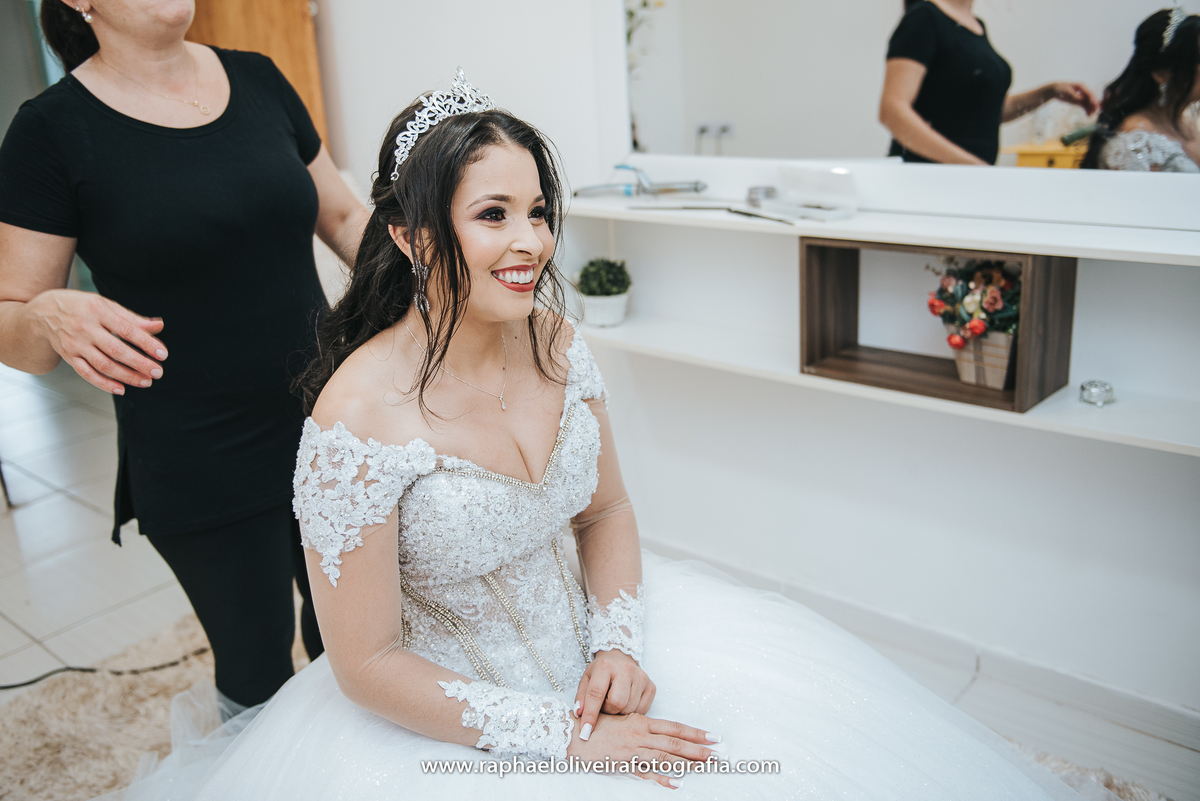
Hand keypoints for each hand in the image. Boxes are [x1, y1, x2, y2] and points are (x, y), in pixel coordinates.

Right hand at [29, 289, 166, 393]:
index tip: (162, 353)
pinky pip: (87, 374)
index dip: (146, 343)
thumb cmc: (81, 307)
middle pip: (116, 350)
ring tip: (146, 381)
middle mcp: (85, 328)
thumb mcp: (106, 305)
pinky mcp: (69, 357)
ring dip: (127, 376)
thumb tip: (158, 326)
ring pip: (103, 365)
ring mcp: (75, 344)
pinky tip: (121, 388)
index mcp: (98, 311)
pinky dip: (104, 384)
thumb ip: (133, 318)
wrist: (44, 312)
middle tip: (157, 371)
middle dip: (139, 363)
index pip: (126, 329)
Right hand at [566, 711, 720, 788]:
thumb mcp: (622, 722)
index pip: (675, 728)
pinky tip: (676, 782)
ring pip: (665, 756)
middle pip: (675, 743)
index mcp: (641, 722)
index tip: (714, 737)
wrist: (571, 733)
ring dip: (687, 762)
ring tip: (705, 766)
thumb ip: (642, 729)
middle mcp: (640, 734)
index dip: (696, 733)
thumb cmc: (596, 726)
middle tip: (718, 754)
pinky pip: (646, 772)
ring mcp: (632, 749)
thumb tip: (662, 737)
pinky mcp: (623, 763)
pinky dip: (662, 777)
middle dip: (699, 749)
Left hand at [574, 650, 654, 738]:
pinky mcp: (651, 686)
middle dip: (609, 710)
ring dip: (620, 712)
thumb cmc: (601, 673)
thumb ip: (581, 698)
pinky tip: (627, 702)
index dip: (590, 714)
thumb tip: (579, 714)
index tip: (585, 731)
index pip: (596, 693)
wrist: (620, 660)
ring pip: (629, 709)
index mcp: (605, 666)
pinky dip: (632, 712)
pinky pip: (642, 711)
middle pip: (617, 703)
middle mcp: (625, 669)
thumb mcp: (586, 680)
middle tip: (605, 704)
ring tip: (615, 700)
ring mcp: (641, 677)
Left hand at [1051, 82, 1097, 115]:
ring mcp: (1082, 96)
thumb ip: (1074, 95)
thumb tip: (1081, 99)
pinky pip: (1084, 106)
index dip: (1093, 99)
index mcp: (1082, 86)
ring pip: (1088, 103)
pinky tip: (1088, 115)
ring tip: (1090, 115)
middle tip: (1095, 111)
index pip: (1089, 93)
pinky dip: (1086, 110)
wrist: (1056, 90)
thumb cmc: (1061, 88)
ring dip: (1090, 109)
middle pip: (1091, 98)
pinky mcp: (1079, 101)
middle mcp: (1084, 91)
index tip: (1095, 105)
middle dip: (1093, 105)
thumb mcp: (1066, 91)